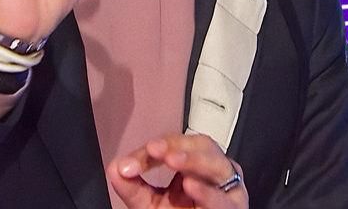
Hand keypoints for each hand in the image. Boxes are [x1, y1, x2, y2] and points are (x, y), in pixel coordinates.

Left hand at [108, 131, 247, 208]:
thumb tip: (114, 168)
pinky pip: (223, 199)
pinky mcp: (233, 208)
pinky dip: (206, 191)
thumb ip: (133, 187)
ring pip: (217, 164)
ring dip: (193, 160)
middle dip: (177, 145)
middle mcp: (213, 171)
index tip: (129, 162)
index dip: (155, 149)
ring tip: (171, 159)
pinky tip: (189, 185)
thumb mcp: (151, 204)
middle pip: (202, 145)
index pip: (176, 146)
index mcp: (195, 165)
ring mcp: (227, 188)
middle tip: (153, 149)